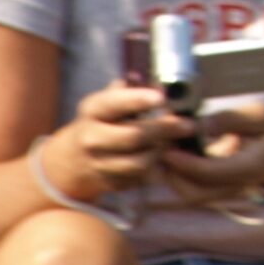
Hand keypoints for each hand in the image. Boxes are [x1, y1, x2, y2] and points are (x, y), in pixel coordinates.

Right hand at [42, 82, 197, 199]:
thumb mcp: (110, 100)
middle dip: (165, 129)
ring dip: (163, 152)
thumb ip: (133, 89)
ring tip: (175, 141)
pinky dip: (157, 169)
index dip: (138, 100)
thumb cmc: (104, 120)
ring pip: (140, 162)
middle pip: (134, 136)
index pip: (114, 103)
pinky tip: (164, 157)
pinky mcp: (110, 183)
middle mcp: (91, 138)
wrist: (74, 158)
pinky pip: (140, 179)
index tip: (162, 97)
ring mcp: (98, 164)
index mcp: (93, 110)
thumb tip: (155, 80)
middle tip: (189, 125)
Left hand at [161, 102, 263, 203]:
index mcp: (248, 169)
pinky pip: (192, 187)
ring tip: (164, 149)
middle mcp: (235, 186)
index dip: (184, 162)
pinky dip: (179, 174)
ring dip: (173, 175)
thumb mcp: (260, 116)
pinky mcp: (216, 189)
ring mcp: (224, 191)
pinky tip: (173, 152)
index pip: (209, 173)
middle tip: (160, 148)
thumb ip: (230, 119)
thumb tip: (199, 125)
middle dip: (172, 174)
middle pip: (194, 193)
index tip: (167, 145)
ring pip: (189, 194)